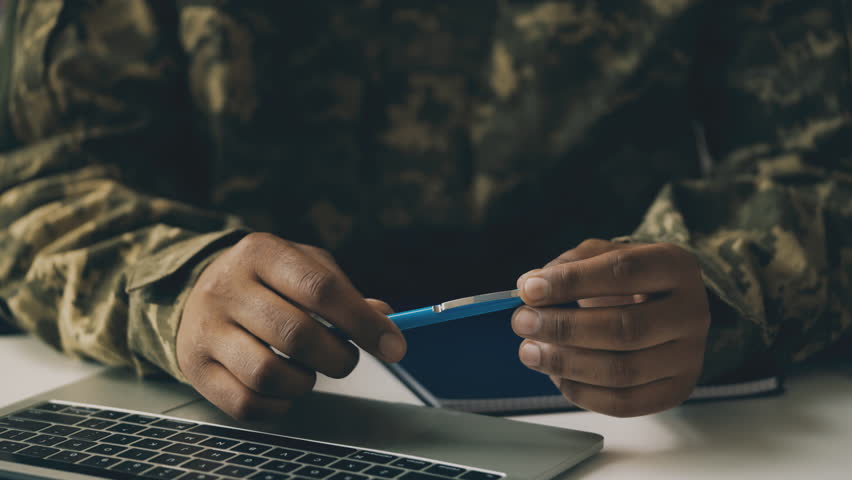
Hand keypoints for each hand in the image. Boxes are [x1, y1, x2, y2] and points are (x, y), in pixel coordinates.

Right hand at [177, 232, 405, 419]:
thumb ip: (345, 293)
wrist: (197, 293)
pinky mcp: (195, 368)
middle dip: (339, 358)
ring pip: (268, 375)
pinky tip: (284, 389)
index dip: (363, 323)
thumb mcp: (305, 268)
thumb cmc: (268, 282)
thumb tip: (387, 321)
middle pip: (297, 335)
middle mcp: (227, 288)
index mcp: (261, 253)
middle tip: (347, 360)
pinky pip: (246, 404)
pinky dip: (278, 405)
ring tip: (308, 371)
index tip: (394, 347)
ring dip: (305, 383)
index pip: (320, 289)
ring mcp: (206, 329)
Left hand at [513, 239, 709, 416]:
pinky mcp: (677, 389)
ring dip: (566, 363)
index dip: (571, 282)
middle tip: (522, 322)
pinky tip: (556, 375)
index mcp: (675, 265)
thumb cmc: (626, 280)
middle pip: (624, 328)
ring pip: (623, 371)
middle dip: (563, 328)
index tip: (530, 290)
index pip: (623, 272)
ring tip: (530, 351)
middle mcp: (692, 312)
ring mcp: (690, 356)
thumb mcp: (600, 257)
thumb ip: (566, 266)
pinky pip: (625, 403)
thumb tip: (529, 286)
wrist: (662, 308)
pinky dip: (582, 392)